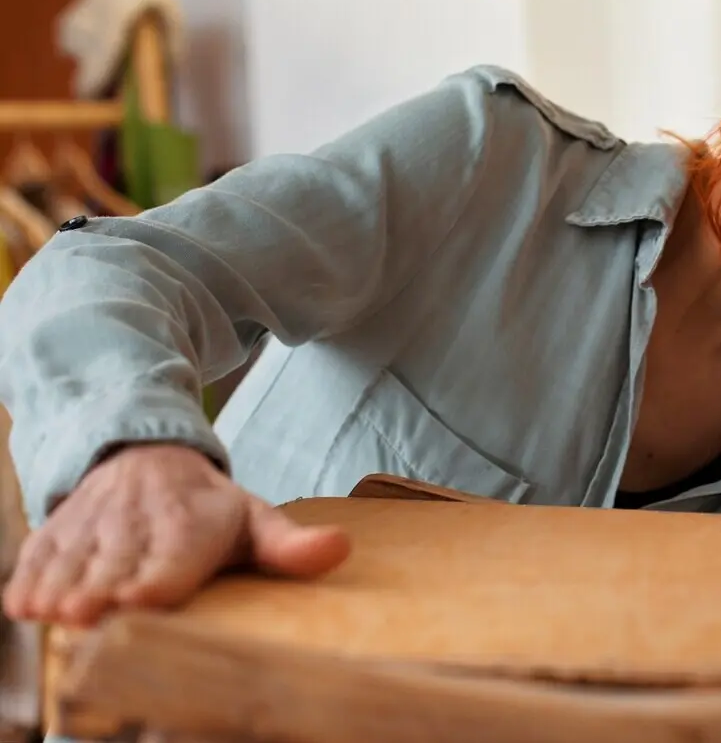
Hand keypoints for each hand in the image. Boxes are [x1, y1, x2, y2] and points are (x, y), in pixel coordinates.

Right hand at [3, 443, 349, 626]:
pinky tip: (27, 605)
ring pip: (74, 560)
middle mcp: (139, 523)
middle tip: (92, 612)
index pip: (174, 553)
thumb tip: (341, 548)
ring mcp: (94, 527)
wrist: (144, 455)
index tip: (145, 594)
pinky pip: (38, 555)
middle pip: (118, 563)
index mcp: (191, 523)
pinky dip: (30, 578)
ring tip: (58, 612)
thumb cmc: (207, 506)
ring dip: (63, 586)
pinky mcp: (58, 532)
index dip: (158, 576)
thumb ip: (289, 545)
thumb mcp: (253, 519)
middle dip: (105, 588)